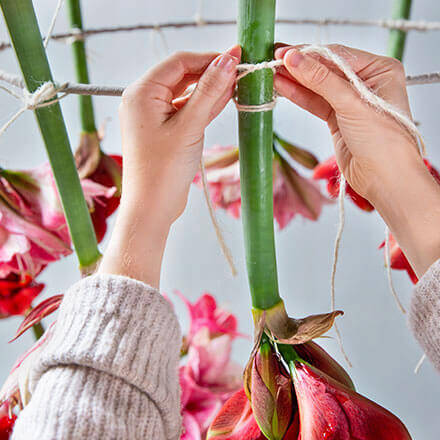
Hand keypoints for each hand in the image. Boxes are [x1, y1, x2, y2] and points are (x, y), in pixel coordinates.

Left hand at [99, 47, 240, 286]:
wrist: (152, 208)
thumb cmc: (163, 170)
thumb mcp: (189, 126)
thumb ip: (209, 91)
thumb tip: (228, 60)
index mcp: (142, 93)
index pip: (179, 63)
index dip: (208, 58)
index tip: (236, 56)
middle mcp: (145, 100)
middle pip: (183, 76)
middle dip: (211, 73)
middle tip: (241, 70)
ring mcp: (155, 116)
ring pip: (187, 94)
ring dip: (211, 90)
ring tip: (238, 83)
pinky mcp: (166, 131)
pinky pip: (187, 111)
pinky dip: (205, 106)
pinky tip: (226, 99)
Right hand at [274, 44, 439, 277]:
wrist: (383, 178)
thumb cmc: (383, 140)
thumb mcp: (351, 103)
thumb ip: (320, 79)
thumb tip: (293, 58)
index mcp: (380, 70)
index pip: (338, 55)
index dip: (310, 54)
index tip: (285, 53)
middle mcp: (365, 82)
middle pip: (326, 69)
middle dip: (300, 66)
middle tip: (272, 60)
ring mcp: (349, 101)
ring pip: (317, 86)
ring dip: (295, 81)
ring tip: (271, 74)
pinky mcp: (337, 118)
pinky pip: (314, 102)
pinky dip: (298, 96)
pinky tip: (282, 87)